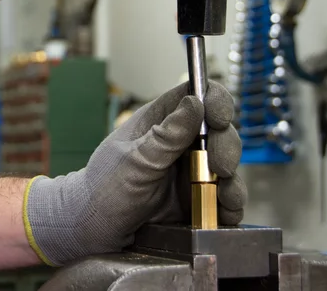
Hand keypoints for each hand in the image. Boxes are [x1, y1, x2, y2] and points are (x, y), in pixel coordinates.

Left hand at [23, 81, 246, 265]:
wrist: (93, 231)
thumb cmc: (104, 188)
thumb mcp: (135, 160)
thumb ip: (167, 136)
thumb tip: (195, 102)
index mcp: (160, 121)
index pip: (196, 96)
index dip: (214, 100)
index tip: (220, 116)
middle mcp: (179, 142)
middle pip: (218, 130)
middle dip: (226, 146)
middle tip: (220, 166)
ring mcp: (189, 171)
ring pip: (226, 164)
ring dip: (232, 179)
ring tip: (225, 196)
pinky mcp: (196, 199)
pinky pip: (222, 197)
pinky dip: (229, 204)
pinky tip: (225, 212)